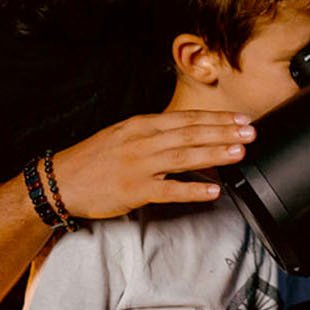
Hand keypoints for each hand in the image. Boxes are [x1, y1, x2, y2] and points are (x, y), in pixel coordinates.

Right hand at [47, 110, 254, 218]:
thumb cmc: (93, 159)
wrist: (59, 180)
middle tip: (251, 132)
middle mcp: (143, 141)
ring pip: (184, 157)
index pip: (186, 118)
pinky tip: (214, 191)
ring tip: (239, 152)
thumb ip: (154, 133)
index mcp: (141, 125)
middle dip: (224, 132)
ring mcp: (139, 165)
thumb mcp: (123, 135)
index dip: (216, 118)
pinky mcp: (135, 190)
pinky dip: (194, 191)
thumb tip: (187, 134)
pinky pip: (170, 191)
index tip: (240, 118)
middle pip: (191, 134)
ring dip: (215, 153)